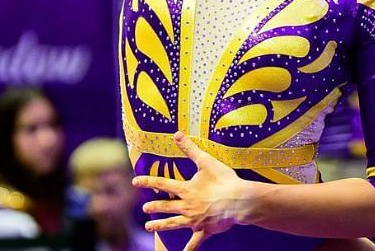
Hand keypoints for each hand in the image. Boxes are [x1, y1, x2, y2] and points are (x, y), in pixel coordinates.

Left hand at [133, 131, 254, 250]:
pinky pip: (194, 242)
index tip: (135, 181)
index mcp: (186, 190)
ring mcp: (193, 220)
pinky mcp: (203, 230)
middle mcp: (186, 206)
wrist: (238, 200)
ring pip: (173, 224)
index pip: (162, 183)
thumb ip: (190, 149)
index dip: (148, 181)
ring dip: (160, 226)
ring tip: (149, 227)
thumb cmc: (224, 181)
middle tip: (145, 208)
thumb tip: (176, 134)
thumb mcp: (207, 162)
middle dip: (154, 207)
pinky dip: (188, 249)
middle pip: (165, 206)